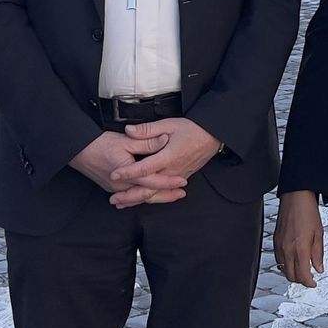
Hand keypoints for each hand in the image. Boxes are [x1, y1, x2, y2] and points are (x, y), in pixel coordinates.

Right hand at [68, 131, 179, 195]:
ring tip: (170, 196)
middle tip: (181, 194)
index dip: (169, 182)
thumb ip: (147, 142)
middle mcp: (121, 186)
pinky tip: (149, 198)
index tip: (182, 181)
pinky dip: (141, 198)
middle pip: (148, 195)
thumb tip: (164, 140)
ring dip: (156, 198)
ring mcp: (115, 189)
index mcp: (127, 174)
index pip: (153, 182)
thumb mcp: (126, 140)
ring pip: (139, 198)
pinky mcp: (111, 188)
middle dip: (166, 195)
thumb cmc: (100, 144)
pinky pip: (130, 196)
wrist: (78, 150)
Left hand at [107, 118, 221, 207]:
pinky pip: (164, 192)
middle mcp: (172, 171)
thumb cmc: (193, 129)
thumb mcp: (169, 124)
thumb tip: (129, 130)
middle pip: (149, 188)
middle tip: (114, 200)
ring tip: (122, 204)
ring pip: (156, 193)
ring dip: (138, 200)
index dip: (128, 172)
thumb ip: (148, 129)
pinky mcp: (181, 178)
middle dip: (130, 195)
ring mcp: (178, 177)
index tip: (114, 175)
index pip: (144, 168)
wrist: (213, 136)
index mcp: (168, 157)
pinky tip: (141, 200)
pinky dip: (151, 198)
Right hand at [275, 190, 324, 287]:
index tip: (313, 283)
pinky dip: (285, 264)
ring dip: (292, 273)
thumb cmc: (307, 212)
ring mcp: (279, 246)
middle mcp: (287, 250)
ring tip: (302, 270)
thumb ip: (318, 255)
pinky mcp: (275, 241)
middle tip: (309, 278)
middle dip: (301, 280)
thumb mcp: (319, 235)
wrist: (296, 198)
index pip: (303, 275)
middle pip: (291, 276)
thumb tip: (319, 268)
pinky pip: (278, 260)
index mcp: (300, 249)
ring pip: (283, 269)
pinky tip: (292, 261)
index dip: (309, 283)